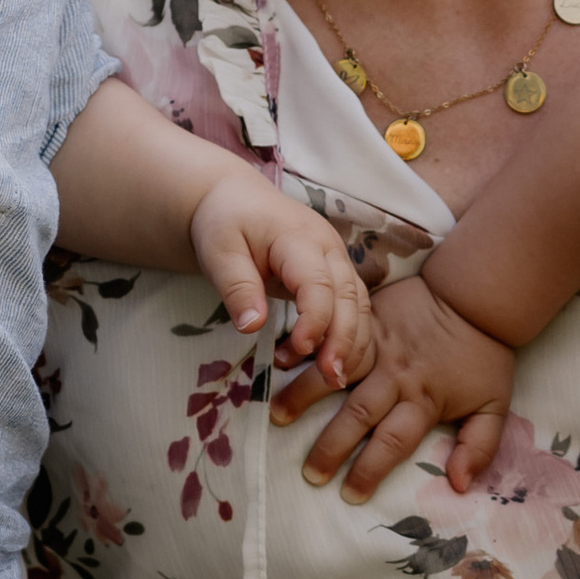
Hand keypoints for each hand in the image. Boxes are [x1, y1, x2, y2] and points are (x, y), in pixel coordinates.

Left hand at [185, 170, 371, 385]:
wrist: (236, 200)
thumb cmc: (225, 222)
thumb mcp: (219, 252)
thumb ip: (237, 287)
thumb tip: (253, 327)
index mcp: (300, 238)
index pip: (319, 283)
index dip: (314, 320)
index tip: (300, 350)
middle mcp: (329, 248)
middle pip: (350, 296)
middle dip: (344, 339)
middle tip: (329, 377)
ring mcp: (337, 261)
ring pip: (360, 305)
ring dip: (351, 342)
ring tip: (332, 379)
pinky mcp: (336, 275)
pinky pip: (354, 307)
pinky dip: (349, 336)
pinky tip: (330, 362)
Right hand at [297, 275, 514, 502]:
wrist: (476, 295)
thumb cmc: (485, 354)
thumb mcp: (496, 404)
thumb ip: (480, 446)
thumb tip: (459, 484)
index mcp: (424, 400)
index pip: (392, 443)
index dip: (370, 471)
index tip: (350, 496)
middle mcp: (396, 378)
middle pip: (358, 417)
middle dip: (331, 447)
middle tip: (309, 473)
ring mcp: (378, 347)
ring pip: (336, 374)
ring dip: (305, 397)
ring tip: (278, 418)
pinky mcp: (366, 321)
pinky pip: (332, 336)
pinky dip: (306, 348)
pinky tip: (280, 359)